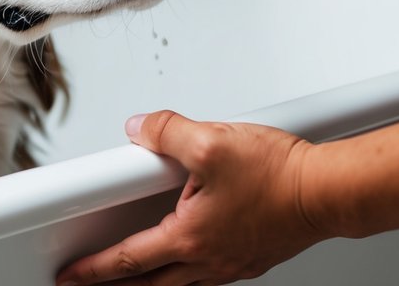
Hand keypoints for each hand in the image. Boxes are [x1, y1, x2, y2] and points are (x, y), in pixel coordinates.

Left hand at [55, 111, 327, 285]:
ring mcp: (232, 261)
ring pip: (180, 280)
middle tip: (93, 282)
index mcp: (190, 237)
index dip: (93, 269)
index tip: (69, 276)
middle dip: (117, 285)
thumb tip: (140, 129)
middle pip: (151, 282)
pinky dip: (188, 267)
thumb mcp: (212, 142)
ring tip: (137, 272)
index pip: (127, 260)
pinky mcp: (252, 255)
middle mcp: (209, 258)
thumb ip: (168, 132)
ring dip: (153, 279)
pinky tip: (192, 249)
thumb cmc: (280, 175)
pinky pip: (209, 270)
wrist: (329, 192)